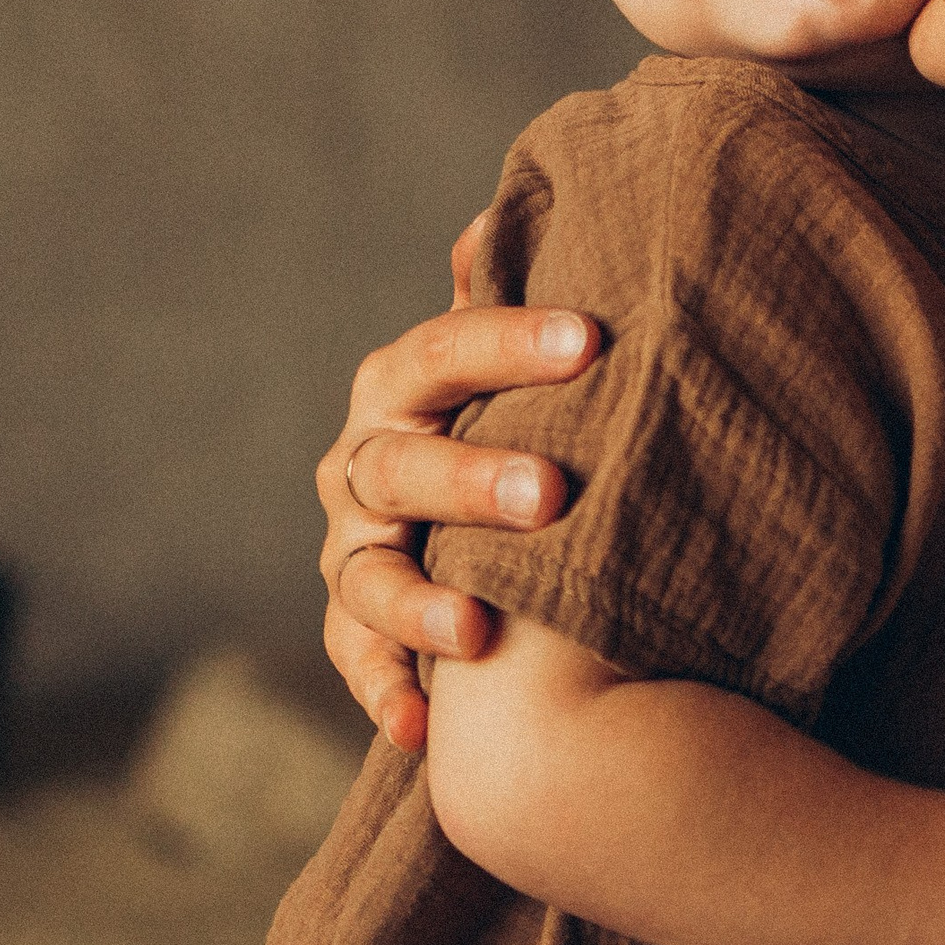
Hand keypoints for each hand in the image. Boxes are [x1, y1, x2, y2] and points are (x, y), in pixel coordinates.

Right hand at [319, 210, 599, 750]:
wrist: (472, 508)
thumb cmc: (509, 411)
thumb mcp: (509, 355)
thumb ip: (504, 295)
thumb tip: (498, 212)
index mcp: (403, 384)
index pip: (446, 352)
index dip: (513, 343)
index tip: (593, 341)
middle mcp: (363, 463)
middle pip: (403, 467)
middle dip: (472, 481)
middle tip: (552, 496)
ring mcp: (352, 549)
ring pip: (369, 575)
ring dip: (420, 605)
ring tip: (479, 634)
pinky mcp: (355, 626)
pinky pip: (358, 664)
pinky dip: (387, 697)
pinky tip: (425, 732)